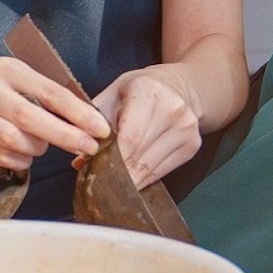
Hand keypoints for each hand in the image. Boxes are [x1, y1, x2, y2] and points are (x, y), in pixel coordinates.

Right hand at [0, 56, 110, 169]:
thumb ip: (54, 103)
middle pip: (29, 116)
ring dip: (36, 148)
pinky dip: (20, 160)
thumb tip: (93, 126)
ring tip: (41, 147)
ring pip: (13, 139)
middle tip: (88, 148)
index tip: (101, 129)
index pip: (50, 92)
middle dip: (64, 135)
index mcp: (7, 69)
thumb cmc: (8, 102)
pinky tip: (22, 154)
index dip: (78, 113)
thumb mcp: (28, 90)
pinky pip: (3, 156)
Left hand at [91, 66, 203, 187]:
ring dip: (129, 179)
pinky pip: (163, 171)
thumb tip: (79, 158)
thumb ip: (93, 121)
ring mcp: (186, 128)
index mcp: (148, 91)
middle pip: (139, 154)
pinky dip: (144, 178)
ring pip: (151, 167)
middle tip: (97, 182)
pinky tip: (131, 180)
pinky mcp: (193, 144)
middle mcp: (172, 109)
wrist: (179, 87)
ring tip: (110, 184)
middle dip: (116, 170)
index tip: (94, 171)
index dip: (112, 157)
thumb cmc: (137, 91)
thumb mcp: (112, 94)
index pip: (129, 135)